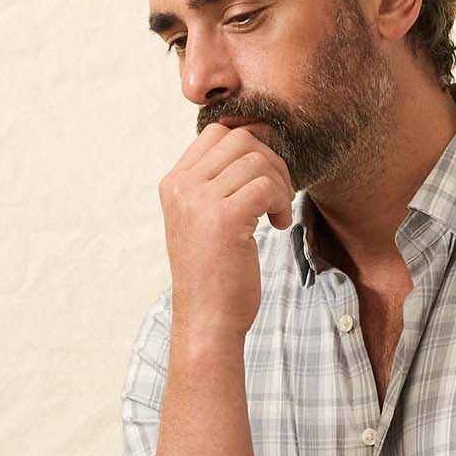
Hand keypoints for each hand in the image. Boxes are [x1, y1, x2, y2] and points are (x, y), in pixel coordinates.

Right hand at [160, 119, 294, 341]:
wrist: (207, 321)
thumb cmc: (212, 276)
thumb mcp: (202, 221)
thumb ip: (215, 185)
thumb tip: (254, 145)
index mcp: (173, 183)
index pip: (216, 134)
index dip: (250, 149)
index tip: (261, 180)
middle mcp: (182, 187)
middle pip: (240, 139)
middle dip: (271, 163)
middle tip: (277, 197)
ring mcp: (200, 201)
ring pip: (257, 160)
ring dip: (280, 185)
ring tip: (277, 214)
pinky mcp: (225, 219)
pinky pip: (266, 186)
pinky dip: (281, 202)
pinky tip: (278, 226)